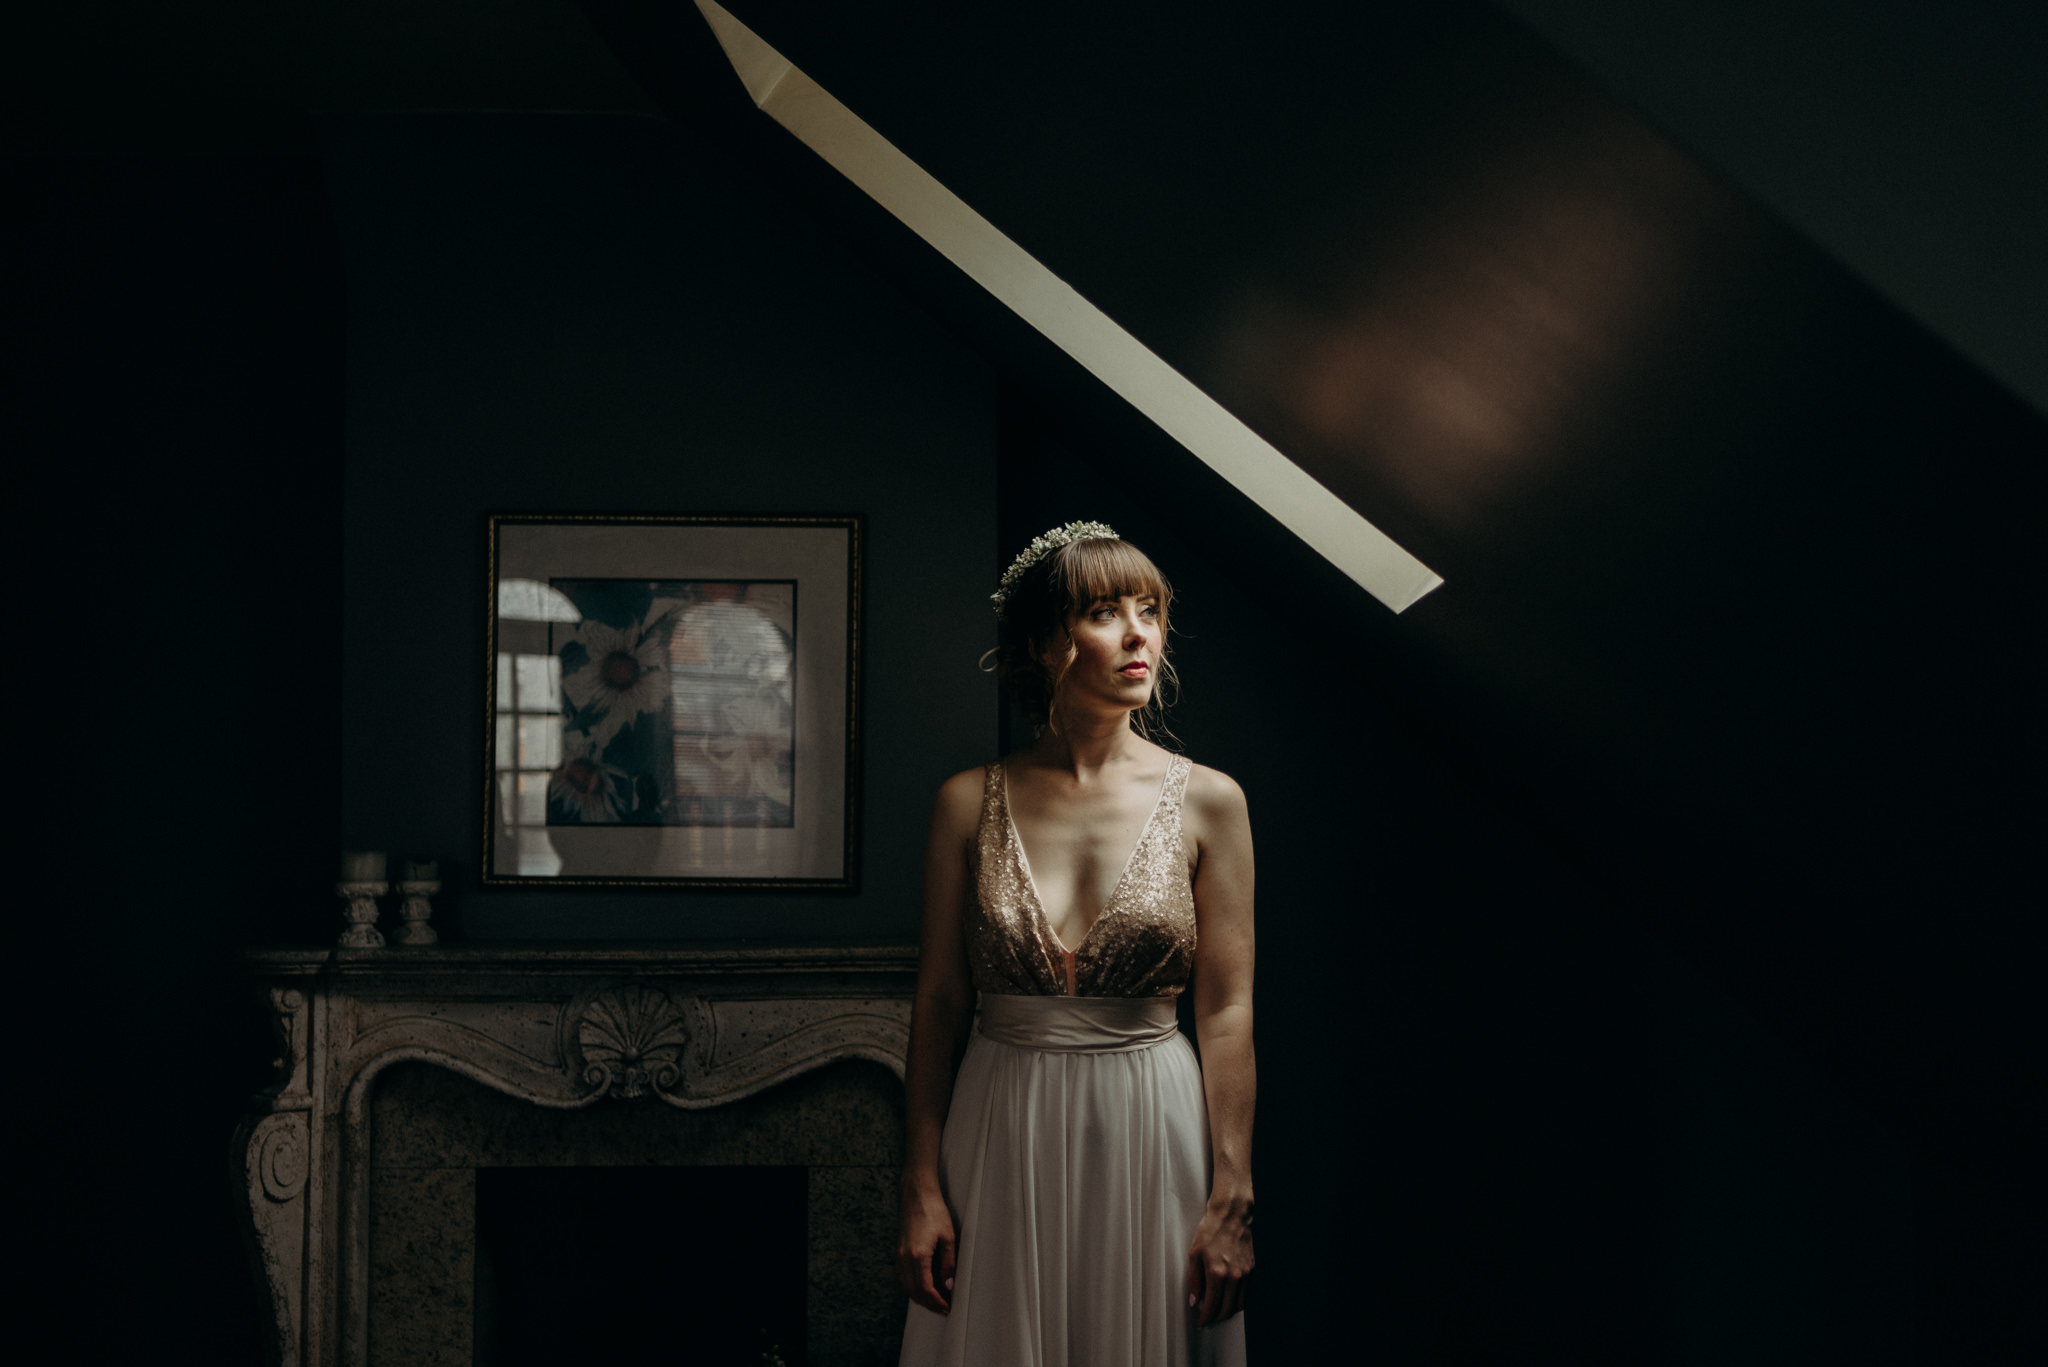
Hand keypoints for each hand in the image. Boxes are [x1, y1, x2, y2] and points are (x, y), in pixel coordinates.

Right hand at [896, 1185, 957, 1314]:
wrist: (917, 1195)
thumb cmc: (935, 1212)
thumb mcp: (948, 1237)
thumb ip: (948, 1264)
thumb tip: (949, 1286)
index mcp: (918, 1255)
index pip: (926, 1289)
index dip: (937, 1302)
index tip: (947, 1307)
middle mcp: (905, 1258)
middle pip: (914, 1292)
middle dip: (929, 1304)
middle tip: (943, 1309)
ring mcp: (899, 1255)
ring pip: (906, 1286)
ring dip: (919, 1298)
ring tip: (935, 1302)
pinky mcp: (898, 1251)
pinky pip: (902, 1277)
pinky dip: (912, 1288)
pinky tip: (922, 1288)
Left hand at [1185, 1198, 1252, 1327]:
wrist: (1231, 1215)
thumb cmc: (1210, 1231)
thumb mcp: (1194, 1254)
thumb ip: (1194, 1280)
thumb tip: (1194, 1301)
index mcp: (1217, 1274)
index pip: (1212, 1307)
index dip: (1204, 1318)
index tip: (1200, 1323)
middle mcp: (1234, 1277)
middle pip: (1227, 1310)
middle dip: (1216, 1319)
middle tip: (1207, 1319)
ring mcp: (1245, 1274)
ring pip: (1238, 1304)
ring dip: (1228, 1311)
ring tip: (1217, 1310)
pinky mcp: (1252, 1269)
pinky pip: (1246, 1293)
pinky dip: (1237, 1300)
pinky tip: (1229, 1298)